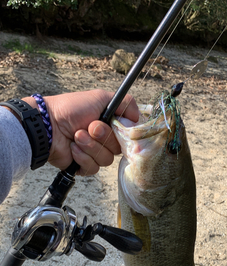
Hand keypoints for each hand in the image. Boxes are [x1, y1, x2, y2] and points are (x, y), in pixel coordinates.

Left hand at [23, 90, 138, 174]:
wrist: (48, 126)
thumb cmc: (71, 109)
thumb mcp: (100, 98)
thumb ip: (125, 103)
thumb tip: (138, 117)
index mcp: (110, 124)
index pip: (129, 135)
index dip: (124, 133)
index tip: (116, 126)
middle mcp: (104, 139)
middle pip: (119, 148)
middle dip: (103, 137)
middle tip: (89, 127)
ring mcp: (94, 153)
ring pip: (106, 159)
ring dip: (91, 146)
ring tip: (76, 136)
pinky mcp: (84, 166)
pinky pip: (94, 168)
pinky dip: (82, 157)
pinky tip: (72, 149)